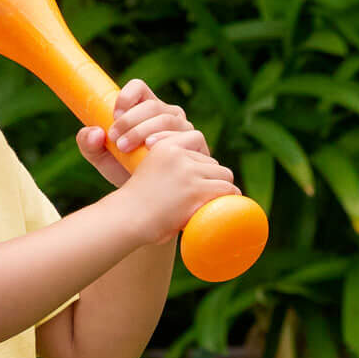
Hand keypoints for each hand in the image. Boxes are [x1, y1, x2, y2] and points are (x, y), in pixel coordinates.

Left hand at [77, 79, 205, 186]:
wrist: (151, 205)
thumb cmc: (127, 176)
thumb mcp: (103, 161)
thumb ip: (89, 145)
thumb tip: (94, 132)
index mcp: (146, 110)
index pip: (139, 89)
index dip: (126, 97)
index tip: (113, 117)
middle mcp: (168, 115)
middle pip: (152, 105)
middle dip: (131, 120)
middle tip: (116, 140)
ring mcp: (185, 130)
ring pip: (169, 118)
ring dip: (145, 130)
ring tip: (128, 147)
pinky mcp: (199, 147)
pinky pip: (189, 136)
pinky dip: (170, 140)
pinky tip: (153, 149)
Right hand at [113, 130, 241, 245]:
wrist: (127, 218)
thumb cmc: (133, 204)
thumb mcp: (145, 171)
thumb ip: (162, 167)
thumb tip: (177, 179)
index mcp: (164, 146)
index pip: (196, 138)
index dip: (200, 157)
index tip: (200, 173)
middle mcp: (178, 154)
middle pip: (211, 161)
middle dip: (211, 177)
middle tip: (207, 194)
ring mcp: (189, 172)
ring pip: (223, 174)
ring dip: (222, 187)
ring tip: (218, 200)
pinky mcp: (197, 190)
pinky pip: (227, 189)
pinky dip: (231, 197)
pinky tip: (231, 204)